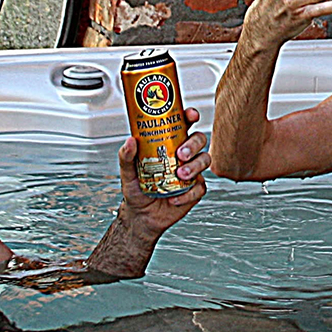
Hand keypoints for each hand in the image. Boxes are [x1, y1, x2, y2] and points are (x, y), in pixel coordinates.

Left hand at [117, 107, 208, 237]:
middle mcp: (183, 155)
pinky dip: (189, 193)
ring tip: (180, 176)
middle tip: (181, 154)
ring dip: (195, 167)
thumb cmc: (136, 189)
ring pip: (205, 160)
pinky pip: (200, 187)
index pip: (183, 124)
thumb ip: (126, 157)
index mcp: (169, 143)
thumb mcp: (127, 172)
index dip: (190, 116)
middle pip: (199, 140)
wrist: (142, 216)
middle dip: (194, 144)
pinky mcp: (195, 190)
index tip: (191, 116)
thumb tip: (130, 141)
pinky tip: (175, 198)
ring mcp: (192, 171)